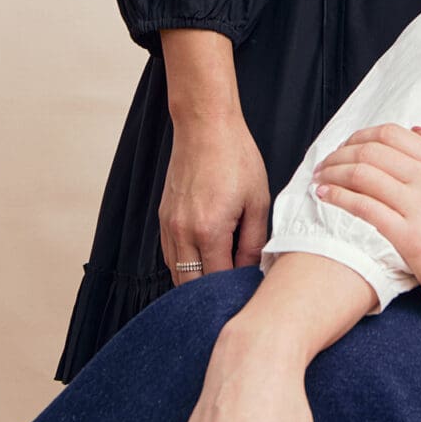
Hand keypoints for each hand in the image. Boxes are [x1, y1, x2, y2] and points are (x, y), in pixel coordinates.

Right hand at [159, 110, 270, 284]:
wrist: (205, 127)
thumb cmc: (235, 158)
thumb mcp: (257, 201)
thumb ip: (253, 241)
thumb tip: (252, 269)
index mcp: (208, 230)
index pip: (217, 280)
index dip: (233, 291)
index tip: (248, 291)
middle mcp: (182, 232)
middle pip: (190, 285)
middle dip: (211, 294)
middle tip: (232, 292)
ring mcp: (168, 225)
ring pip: (176, 272)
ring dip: (195, 281)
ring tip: (220, 278)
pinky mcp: (163, 217)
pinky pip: (170, 255)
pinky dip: (185, 264)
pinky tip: (204, 260)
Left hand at [312, 124, 420, 333]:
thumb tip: (420, 131)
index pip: (393, 134)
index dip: (360, 136)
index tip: (345, 148)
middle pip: (372, 150)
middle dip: (340, 153)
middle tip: (324, 164)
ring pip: (363, 174)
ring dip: (333, 173)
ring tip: (319, 180)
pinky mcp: (411, 237)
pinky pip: (365, 207)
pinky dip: (338, 197)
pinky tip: (325, 198)